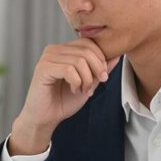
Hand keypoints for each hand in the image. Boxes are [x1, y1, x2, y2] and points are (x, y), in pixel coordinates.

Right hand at [10, 39, 120, 153]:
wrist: (45, 118)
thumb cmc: (63, 101)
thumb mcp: (88, 83)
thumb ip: (100, 69)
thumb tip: (117, 56)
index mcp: (63, 50)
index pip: (88, 42)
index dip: (101, 58)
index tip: (103, 77)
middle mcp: (54, 50)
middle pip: (86, 50)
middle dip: (96, 70)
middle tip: (93, 86)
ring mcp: (47, 58)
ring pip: (79, 61)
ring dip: (86, 79)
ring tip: (82, 90)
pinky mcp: (43, 68)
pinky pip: (69, 70)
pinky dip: (76, 82)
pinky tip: (73, 90)